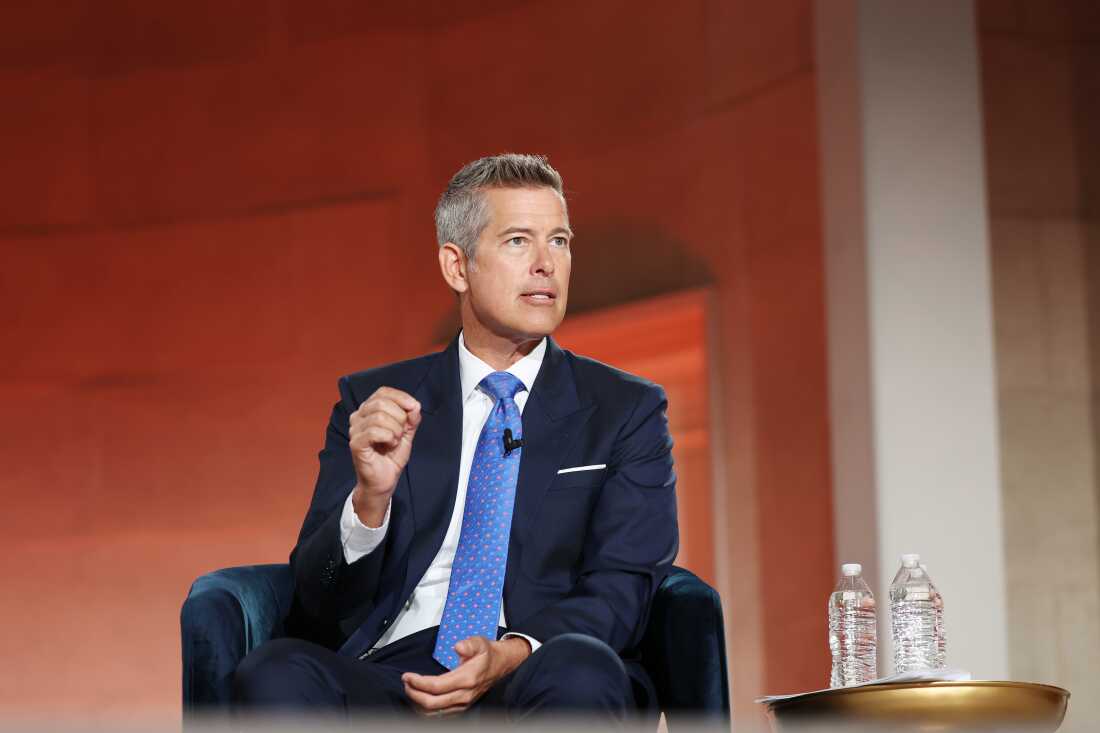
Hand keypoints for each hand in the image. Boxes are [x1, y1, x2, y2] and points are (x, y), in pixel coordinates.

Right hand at [349, 387, 420, 525]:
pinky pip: (374, 432)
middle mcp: (358, 416)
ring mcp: (355, 430)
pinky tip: (390, 445)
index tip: (414, 408)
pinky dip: (388, 437)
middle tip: (401, 433)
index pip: (383, 392)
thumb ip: (411, 418)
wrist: (384, 480)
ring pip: (379, 416)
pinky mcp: (355, 444)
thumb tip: (415, 406)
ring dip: (395, 430)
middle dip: (400, 417)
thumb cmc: (391, 456)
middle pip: (381, 403)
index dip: (401, 397)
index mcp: (369, 410)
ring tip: (395, 441)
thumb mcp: (406, 432)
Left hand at [402, 636, 531, 715]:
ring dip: (418, 703)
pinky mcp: (462, 707)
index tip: (407, 676)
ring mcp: (463, 703)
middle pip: (431, 703)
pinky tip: (420, 699)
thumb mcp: (480, 642)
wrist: (501, 665)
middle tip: (406, 682)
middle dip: (413, 693)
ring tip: (411, 689)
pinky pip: (440, 715)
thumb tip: (458, 647)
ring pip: (434, 712)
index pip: (436, 686)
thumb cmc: (487, 654)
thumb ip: (468, 644)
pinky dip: (426, 709)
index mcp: (467, 679)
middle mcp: (464, 695)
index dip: (418, 683)